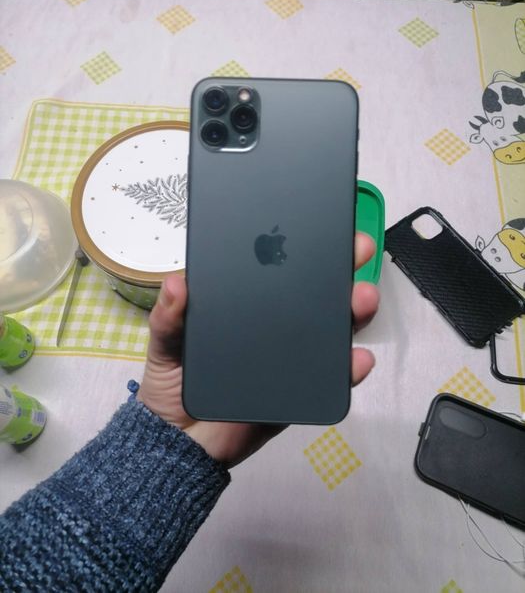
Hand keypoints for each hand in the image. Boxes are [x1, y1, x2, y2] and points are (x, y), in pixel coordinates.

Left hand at [137, 233, 379, 467]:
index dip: (303, 245)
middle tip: (357, 249)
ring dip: (355, 311)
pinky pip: (331, 378)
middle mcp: (277, 326)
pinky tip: (358, 358)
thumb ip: (169, 316)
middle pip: (317, 292)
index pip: (280, 268)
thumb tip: (177, 283)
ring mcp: (294, 358)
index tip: (322, 223)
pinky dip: (350, 368)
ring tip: (361, 298)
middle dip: (342, 267)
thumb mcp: (165, 342)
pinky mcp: (302, 391)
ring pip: (333, 329)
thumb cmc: (173, 383)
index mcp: (248, 304)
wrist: (180, 442)